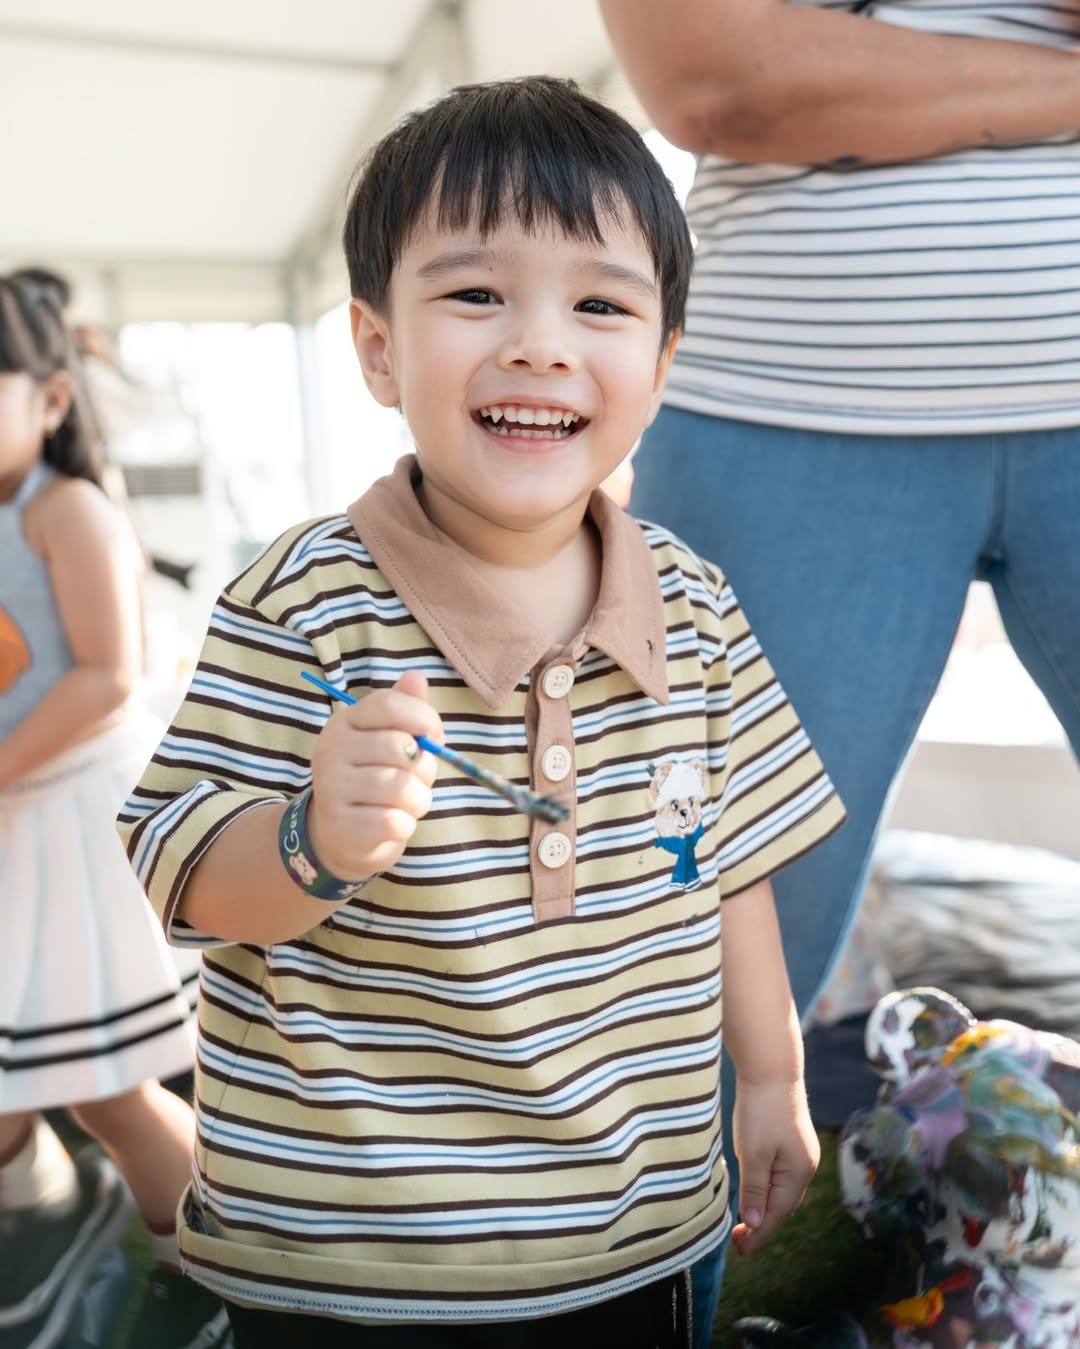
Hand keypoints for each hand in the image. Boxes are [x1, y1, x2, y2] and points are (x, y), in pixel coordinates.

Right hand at [307, 669, 441, 881]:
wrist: (341, 835)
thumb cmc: (374, 778)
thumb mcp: (388, 739)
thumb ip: (404, 709)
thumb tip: (417, 677)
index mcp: (344, 722)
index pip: (389, 705)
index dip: (423, 718)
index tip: (435, 736)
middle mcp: (331, 750)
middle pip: (401, 747)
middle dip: (425, 767)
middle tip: (419, 779)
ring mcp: (331, 788)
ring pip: (401, 787)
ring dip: (419, 799)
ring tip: (409, 803)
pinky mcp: (340, 825)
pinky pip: (394, 821)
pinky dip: (406, 825)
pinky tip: (394, 823)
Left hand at [730, 1078, 818, 1256]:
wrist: (771, 1068)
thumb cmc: (761, 1110)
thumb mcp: (753, 1153)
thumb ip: (754, 1190)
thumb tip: (756, 1225)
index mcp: (799, 1173)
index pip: (777, 1215)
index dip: (759, 1235)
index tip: (740, 1251)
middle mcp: (805, 1167)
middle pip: (782, 1206)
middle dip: (762, 1226)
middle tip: (738, 1243)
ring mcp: (800, 1154)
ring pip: (781, 1192)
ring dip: (763, 1208)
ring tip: (744, 1224)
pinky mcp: (791, 1142)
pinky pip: (779, 1176)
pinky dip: (766, 1190)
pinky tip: (754, 1192)